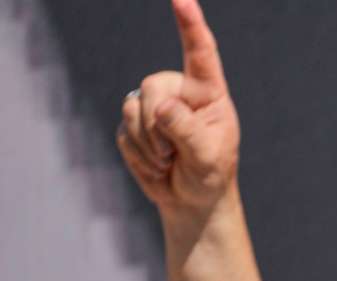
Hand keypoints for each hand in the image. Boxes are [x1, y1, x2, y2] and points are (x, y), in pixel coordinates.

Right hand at [117, 0, 238, 215]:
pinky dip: (140, 157)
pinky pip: (124, 133)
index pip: (199, 53)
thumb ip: (188, 130)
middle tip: (173, 153)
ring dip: (150, 145)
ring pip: (134, 110)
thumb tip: (160, 108)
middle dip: (158, 124)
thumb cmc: (210, 174)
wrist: (192, 199)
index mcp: (208, 92)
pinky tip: (158, 166)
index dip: (190, 24)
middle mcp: (179, 91)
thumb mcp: (209, 156)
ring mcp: (154, 105)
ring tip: (170, 161)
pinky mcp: (134, 124)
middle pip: (153, 86)